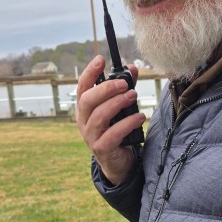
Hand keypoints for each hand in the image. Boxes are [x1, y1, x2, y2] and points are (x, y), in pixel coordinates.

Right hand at [75, 55, 145, 184]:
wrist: (117, 162)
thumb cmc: (116, 130)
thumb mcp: (119, 108)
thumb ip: (124, 89)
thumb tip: (133, 68)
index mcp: (85, 109)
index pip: (82, 87)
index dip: (90, 72)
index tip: (100, 59)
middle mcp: (84, 121)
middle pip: (88, 101)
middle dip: (106, 89)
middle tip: (125, 84)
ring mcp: (91, 136)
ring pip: (100, 116)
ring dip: (118, 103)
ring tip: (133, 96)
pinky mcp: (102, 148)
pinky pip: (113, 134)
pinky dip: (128, 123)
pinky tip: (139, 117)